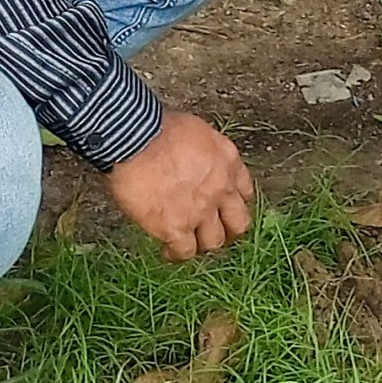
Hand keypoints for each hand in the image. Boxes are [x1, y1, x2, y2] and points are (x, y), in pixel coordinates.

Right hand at [103, 110, 253, 260]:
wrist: (136, 139)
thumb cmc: (157, 128)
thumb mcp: (196, 132)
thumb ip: (204, 154)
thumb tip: (193, 164)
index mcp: (227, 160)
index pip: (245, 191)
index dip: (233, 203)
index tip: (223, 208)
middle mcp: (221, 188)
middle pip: (239, 223)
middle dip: (227, 230)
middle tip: (211, 231)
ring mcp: (200, 210)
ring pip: (214, 242)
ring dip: (201, 243)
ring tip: (186, 240)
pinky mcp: (176, 227)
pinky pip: (185, 252)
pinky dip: (176, 254)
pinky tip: (166, 250)